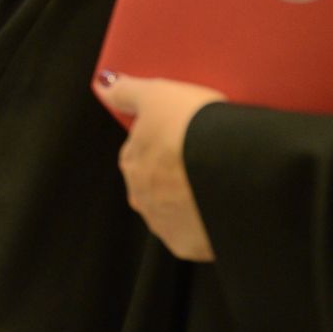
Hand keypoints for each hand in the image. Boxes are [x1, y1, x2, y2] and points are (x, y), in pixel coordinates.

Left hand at [94, 73, 225, 262]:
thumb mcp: (158, 94)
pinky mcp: (190, 246)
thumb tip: (103, 85)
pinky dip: (209, 227)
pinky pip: (198, 237)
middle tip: (208, 162)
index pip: (142, 154)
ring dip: (192, 203)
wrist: (229, 165)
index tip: (188, 139)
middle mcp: (141, 197)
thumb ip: (127, 91)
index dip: (165, 145)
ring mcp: (165, 224)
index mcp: (131, 163)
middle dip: (177, 177)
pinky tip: (225, 210)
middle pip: (158, 186)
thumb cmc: (190, 125)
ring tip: (221, 186)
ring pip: (177, 212)